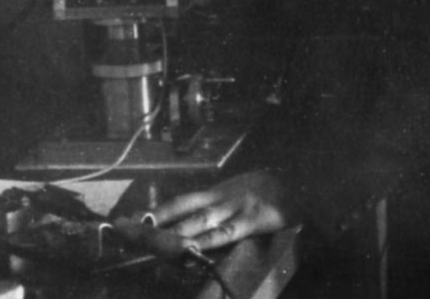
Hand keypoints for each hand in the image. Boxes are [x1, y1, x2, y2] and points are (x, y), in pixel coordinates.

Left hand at [145, 170, 297, 251]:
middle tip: (126, 230)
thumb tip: (196, 222)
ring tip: (148, 241)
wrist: (303, 180)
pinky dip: (206, 241)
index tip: (132, 220)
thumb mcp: (241, 193)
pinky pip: (225, 233)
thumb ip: (220, 207)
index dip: (155, 211)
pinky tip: (190, 248)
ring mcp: (234, 209)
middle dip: (153, 222)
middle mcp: (219, 198)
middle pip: (180, 211)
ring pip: (197, 222)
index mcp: (216, 192)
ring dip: (171, 232)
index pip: (178, 202)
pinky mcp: (252, 221)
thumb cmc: (271, 191)